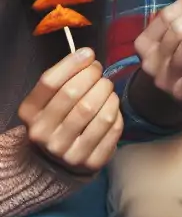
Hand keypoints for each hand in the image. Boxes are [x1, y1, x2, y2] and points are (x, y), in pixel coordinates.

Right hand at [18, 47, 122, 174]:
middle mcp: (44, 134)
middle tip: (100, 72)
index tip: (88, 54)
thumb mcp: (47, 101)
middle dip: (93, 77)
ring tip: (107, 88)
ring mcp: (67, 151)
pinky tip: (112, 106)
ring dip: (108, 93)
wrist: (56, 161)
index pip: (50, 83)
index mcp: (29, 114)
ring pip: (96, 112)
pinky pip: (112, 129)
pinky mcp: (91, 162)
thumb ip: (62, 79)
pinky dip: (117, 112)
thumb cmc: (56, 119)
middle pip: (74, 95)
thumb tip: (87, 55)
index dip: (72, 64)